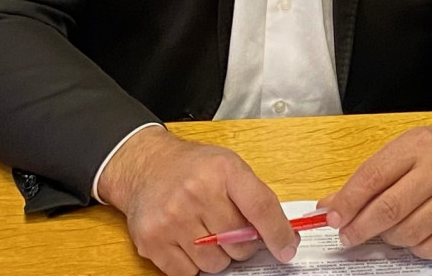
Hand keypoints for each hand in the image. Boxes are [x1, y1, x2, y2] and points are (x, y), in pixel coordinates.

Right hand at [96, 126, 297, 275]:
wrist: (145, 165)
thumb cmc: (192, 168)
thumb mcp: (229, 167)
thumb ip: (256, 199)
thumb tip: (284, 237)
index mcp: (223, 170)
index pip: (260, 209)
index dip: (278, 234)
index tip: (286, 249)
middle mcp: (196, 192)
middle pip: (239, 244)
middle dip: (240, 244)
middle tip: (228, 230)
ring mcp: (171, 218)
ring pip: (215, 264)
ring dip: (216, 256)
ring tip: (204, 232)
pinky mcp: (152, 240)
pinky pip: (187, 274)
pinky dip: (192, 265)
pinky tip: (186, 242)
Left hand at [322, 116, 431, 259]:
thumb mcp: (400, 152)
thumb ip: (366, 178)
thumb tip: (331, 207)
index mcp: (418, 146)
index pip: (373, 177)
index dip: (348, 202)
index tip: (332, 218)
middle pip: (389, 209)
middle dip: (361, 227)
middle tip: (347, 236)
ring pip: (407, 233)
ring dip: (388, 237)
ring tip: (387, 229)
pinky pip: (429, 249)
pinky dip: (413, 247)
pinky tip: (412, 234)